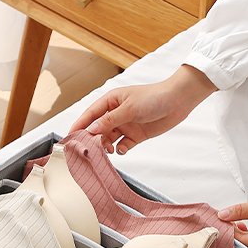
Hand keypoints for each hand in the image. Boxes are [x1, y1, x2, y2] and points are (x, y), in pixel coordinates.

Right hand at [69, 65, 216, 153]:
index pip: (90, 114)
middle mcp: (116, 113)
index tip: (69, 137)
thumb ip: (109, 121)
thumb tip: (91, 130)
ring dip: (106, 146)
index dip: (79, 125)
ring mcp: (126, 125)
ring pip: (109, 139)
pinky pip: (122, 145)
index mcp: (111, 101)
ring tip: (107, 150)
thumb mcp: (129, 108)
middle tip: (88, 150)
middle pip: (98, 129)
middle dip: (93, 139)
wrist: (177, 102)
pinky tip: (122, 149)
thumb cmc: (154, 97)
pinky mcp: (136, 135)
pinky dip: (120, 149)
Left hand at [218, 173, 247, 247]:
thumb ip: (242, 210)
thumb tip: (223, 215)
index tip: (217, 222)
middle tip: (220, 222)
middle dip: (231, 235)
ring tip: (229, 221)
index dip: (228, 233)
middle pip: (245, 247)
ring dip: (239, 234)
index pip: (241, 243)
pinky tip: (242, 222)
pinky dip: (247, 233)